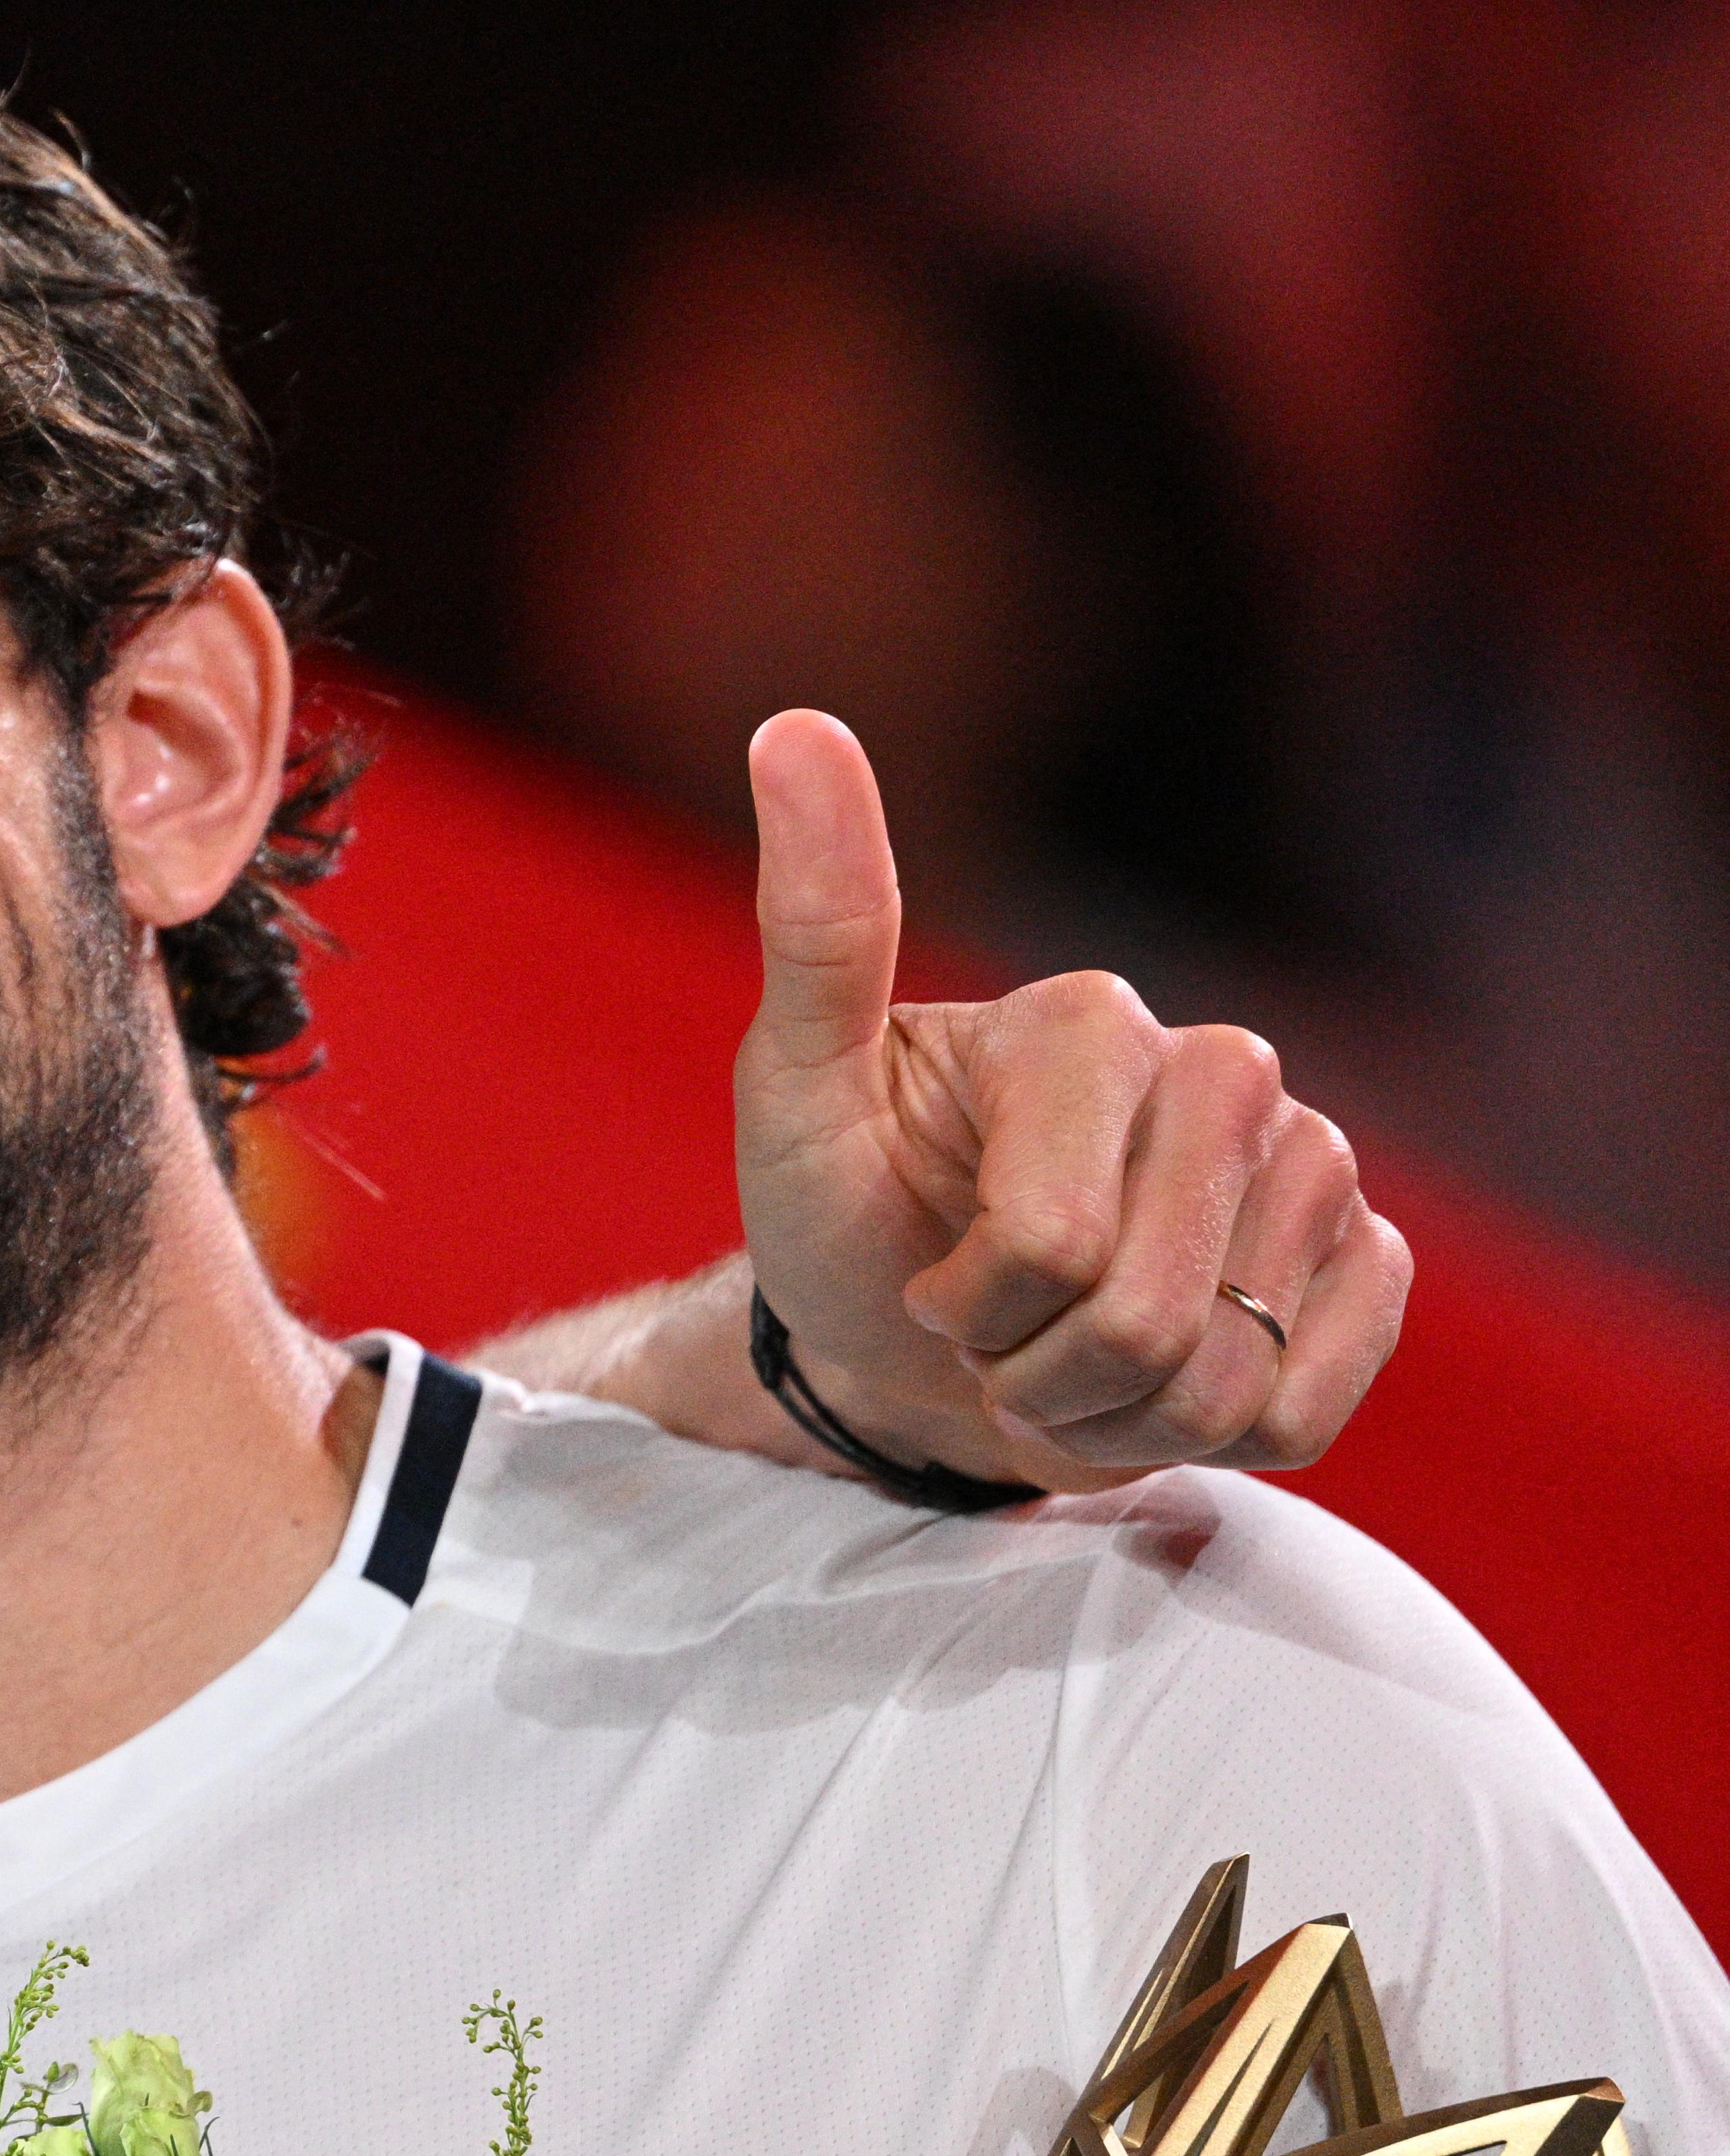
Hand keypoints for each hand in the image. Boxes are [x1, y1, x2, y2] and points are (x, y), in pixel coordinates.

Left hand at [735, 713, 1405, 1486]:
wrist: (899, 1344)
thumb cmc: (840, 1213)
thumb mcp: (794, 1084)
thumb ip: (815, 921)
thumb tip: (793, 725)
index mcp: (1094, 1021)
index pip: (1050, 1246)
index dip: (973, 1300)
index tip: (933, 1266)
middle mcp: (1223, 1071)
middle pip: (1146, 1315)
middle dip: (1042, 1362)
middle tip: (991, 1322)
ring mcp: (1313, 1164)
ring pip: (1225, 1376)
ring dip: (1113, 1408)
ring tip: (1058, 1351)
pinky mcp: (1362, 1263)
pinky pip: (1306, 1399)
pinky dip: (1208, 1431)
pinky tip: (1154, 1382)